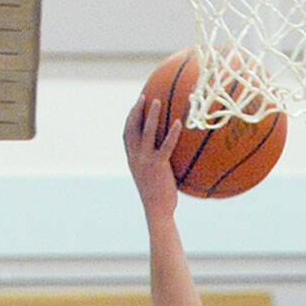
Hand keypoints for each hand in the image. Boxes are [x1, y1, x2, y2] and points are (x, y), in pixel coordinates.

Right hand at [123, 95, 181, 217]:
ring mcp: (145, 161)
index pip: (127, 134)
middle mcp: (135, 157)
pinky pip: (165, 146)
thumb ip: (154, 162)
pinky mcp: (157, 166)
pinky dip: (172, 134)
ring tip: (156, 101)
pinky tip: (178, 123)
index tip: (136, 105)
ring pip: (146, 132)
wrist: (157, 210)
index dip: (131, 118)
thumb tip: (166, 152)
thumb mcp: (151, 176)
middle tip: (144, 96)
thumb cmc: (158, 195)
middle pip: (132, 127)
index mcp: (132, 159)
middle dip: (137, 110)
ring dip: (151, 115)